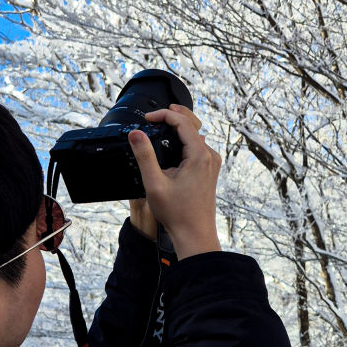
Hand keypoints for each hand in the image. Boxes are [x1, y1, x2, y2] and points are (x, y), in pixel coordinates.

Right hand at [127, 104, 221, 259]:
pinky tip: (173, 143)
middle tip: (157, 112)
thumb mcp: (154, 183)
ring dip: (180, 126)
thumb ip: (144, 156)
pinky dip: (185, 139)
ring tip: (163, 123)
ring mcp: (211, 163)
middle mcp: (209, 156)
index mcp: (199, 156)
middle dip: (175, 114)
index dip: (164, 115)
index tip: (147, 119)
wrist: (195, 234)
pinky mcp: (209, 170)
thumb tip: (136, 134)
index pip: (183, 123)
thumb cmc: (177, 213)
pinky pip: (199, 147)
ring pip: (197, 135)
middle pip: (193, 124)